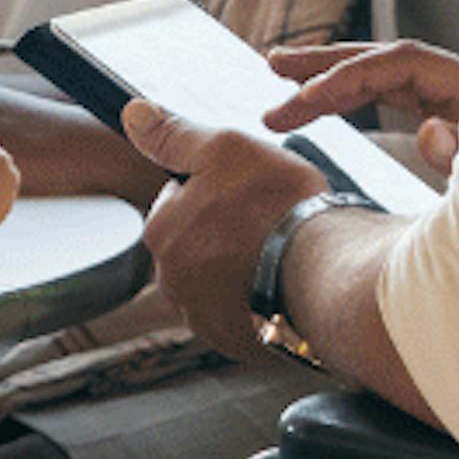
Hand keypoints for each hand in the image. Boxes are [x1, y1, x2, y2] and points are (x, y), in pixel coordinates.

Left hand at [120, 98, 329, 358]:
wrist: (326, 273)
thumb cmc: (279, 207)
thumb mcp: (225, 149)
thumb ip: (174, 136)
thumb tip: (132, 114)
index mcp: (161, 232)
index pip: (177, 202)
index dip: (214, 191)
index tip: (246, 192)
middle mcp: (171, 282)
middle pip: (195, 247)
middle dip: (224, 235)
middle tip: (269, 223)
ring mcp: (203, 318)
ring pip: (218, 285)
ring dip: (242, 272)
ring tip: (282, 257)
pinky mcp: (237, 344)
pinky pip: (243, 319)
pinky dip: (260, 305)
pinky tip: (286, 288)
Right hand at [267, 39, 458, 178]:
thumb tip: (430, 129)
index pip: (398, 64)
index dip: (348, 76)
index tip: (304, 97)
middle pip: (386, 61)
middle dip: (328, 64)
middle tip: (273, 66)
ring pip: (386, 80)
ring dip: (335, 82)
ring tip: (283, 87)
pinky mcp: (455, 125)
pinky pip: (398, 101)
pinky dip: (359, 101)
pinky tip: (330, 107)